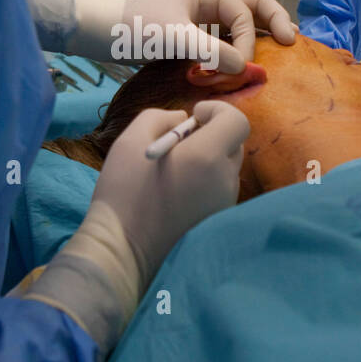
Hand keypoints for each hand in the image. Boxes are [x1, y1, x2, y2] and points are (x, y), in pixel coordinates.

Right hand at [92, 99, 248, 284]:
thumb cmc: (123, 192)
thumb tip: (182, 119)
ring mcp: (225, 204)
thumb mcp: (130, 140)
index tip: (193, 116)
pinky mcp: (219, 221)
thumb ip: (160, 118)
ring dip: (207, 159)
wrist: (124, 250)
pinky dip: (205, 181)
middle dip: (211, 134)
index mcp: (207, 156)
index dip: (217, 110)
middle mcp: (225, 180)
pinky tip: (177, 193)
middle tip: (180, 142)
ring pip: (226, 168)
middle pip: (234, 144)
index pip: (237, 121)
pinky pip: (220, 189)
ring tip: (174, 171)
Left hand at [124, 0, 294, 73]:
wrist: (103, 32)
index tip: (240, 67)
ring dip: (260, 34)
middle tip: (293, 41)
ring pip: (242, 22)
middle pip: (253, 5)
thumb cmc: (136, 27)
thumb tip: (243, 65)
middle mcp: (209, 0)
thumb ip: (210, 51)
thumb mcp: (174, 38)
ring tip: (282, 48)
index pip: (244, 13)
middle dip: (274, 21)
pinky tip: (249, 61)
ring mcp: (202, 16)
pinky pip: (226, 38)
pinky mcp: (193, 34)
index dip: (249, 40)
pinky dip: (240, 47)